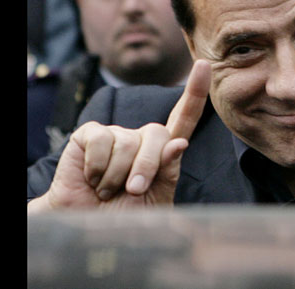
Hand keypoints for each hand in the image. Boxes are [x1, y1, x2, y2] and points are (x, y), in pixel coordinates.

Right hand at [28, 59, 211, 212]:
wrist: (89, 228)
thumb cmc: (125, 217)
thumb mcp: (155, 201)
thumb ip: (168, 174)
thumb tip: (179, 143)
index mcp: (162, 152)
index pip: (184, 118)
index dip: (195, 93)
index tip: (205, 65)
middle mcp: (140, 138)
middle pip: (157, 134)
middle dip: (147, 166)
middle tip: (132, 191)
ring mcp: (115, 134)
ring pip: (127, 142)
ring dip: (117, 175)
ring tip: (107, 190)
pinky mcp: (90, 135)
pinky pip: (101, 140)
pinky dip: (97, 167)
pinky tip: (92, 178)